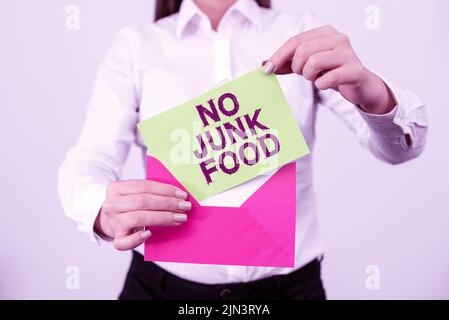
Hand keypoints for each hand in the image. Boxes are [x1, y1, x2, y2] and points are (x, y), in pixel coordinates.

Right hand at [94, 179, 190, 250]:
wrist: (107, 219)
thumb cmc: (127, 205)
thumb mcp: (133, 193)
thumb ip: (150, 192)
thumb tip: (178, 195)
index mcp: (117, 188)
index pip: (144, 186)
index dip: (165, 190)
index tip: (182, 195)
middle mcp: (113, 204)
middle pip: (143, 201)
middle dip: (167, 203)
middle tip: (185, 207)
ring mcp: (113, 222)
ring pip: (139, 218)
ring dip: (163, 218)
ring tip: (179, 218)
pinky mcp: (116, 238)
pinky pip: (125, 241)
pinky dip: (138, 238)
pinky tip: (150, 234)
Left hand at [263, 25, 395, 114]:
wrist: (359, 85)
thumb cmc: (332, 72)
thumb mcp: (308, 65)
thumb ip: (287, 63)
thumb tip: (264, 64)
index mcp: (326, 32)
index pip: (295, 41)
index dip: (278, 55)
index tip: (266, 69)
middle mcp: (338, 38)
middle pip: (303, 51)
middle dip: (297, 67)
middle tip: (304, 74)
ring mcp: (348, 53)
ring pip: (313, 63)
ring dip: (309, 76)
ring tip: (318, 77)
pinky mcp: (354, 71)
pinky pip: (326, 80)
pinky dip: (321, 85)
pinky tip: (328, 83)